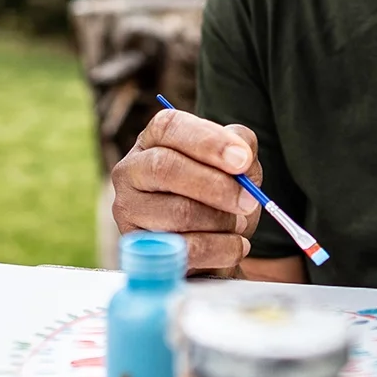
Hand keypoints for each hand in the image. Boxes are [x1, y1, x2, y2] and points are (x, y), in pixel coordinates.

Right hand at [110, 107, 263, 272]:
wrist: (213, 248)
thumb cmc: (221, 196)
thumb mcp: (236, 165)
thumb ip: (242, 147)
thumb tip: (241, 155)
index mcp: (154, 140)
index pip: (170, 127)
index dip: (208, 142)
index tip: (242, 161)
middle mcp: (131, 170)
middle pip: (165, 167)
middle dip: (216, 186)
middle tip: (249, 201)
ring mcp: (127, 209)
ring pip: (177, 212)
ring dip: (221, 222)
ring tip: (237, 225)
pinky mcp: (137, 247)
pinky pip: (183, 249)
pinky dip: (220, 249)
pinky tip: (234, 246)